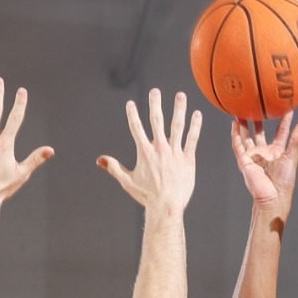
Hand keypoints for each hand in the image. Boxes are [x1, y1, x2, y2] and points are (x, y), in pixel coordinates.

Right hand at [97, 88, 200, 215]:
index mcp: (145, 152)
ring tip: (180, 95)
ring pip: (177, 126)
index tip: (131, 103)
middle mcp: (160, 148)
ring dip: (179, 109)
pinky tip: (197, 114)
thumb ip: (114, 168)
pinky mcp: (188, 159)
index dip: (132, 114)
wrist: (166, 206)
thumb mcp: (127, 181)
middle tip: (154, 91)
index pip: (137, 128)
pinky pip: (192, 139)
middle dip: (155, 104)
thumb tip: (100, 160)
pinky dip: (195, 126)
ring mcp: (175, 153)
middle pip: (157, 121)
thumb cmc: (146, 196)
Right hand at [229, 112, 297, 216]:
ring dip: (244, 125)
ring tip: (241, 111)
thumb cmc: (284, 180)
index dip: (283, 120)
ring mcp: (253, 155)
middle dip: (257, 120)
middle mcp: (264, 151)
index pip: (279, 131)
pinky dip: (235, 135)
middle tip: (256, 105)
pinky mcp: (244, 160)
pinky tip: (234, 124)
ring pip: (246, 136)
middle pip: (259, 132)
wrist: (273, 195)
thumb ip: (295, 140)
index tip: (285, 107)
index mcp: (277, 150)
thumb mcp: (292, 156)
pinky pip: (238, 145)